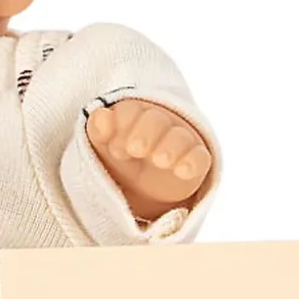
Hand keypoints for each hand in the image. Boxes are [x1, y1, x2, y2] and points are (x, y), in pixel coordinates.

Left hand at [86, 99, 211, 220]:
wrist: (142, 186)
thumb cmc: (121, 157)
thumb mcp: (104, 146)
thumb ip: (99, 130)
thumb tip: (101, 116)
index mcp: (133, 115)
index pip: (129, 111)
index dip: (121, 126)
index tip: (115, 150)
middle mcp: (159, 124)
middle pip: (155, 120)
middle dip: (144, 133)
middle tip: (136, 149)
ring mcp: (179, 141)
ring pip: (179, 137)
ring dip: (169, 147)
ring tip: (159, 161)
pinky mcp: (195, 161)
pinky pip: (200, 157)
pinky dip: (192, 162)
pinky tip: (183, 171)